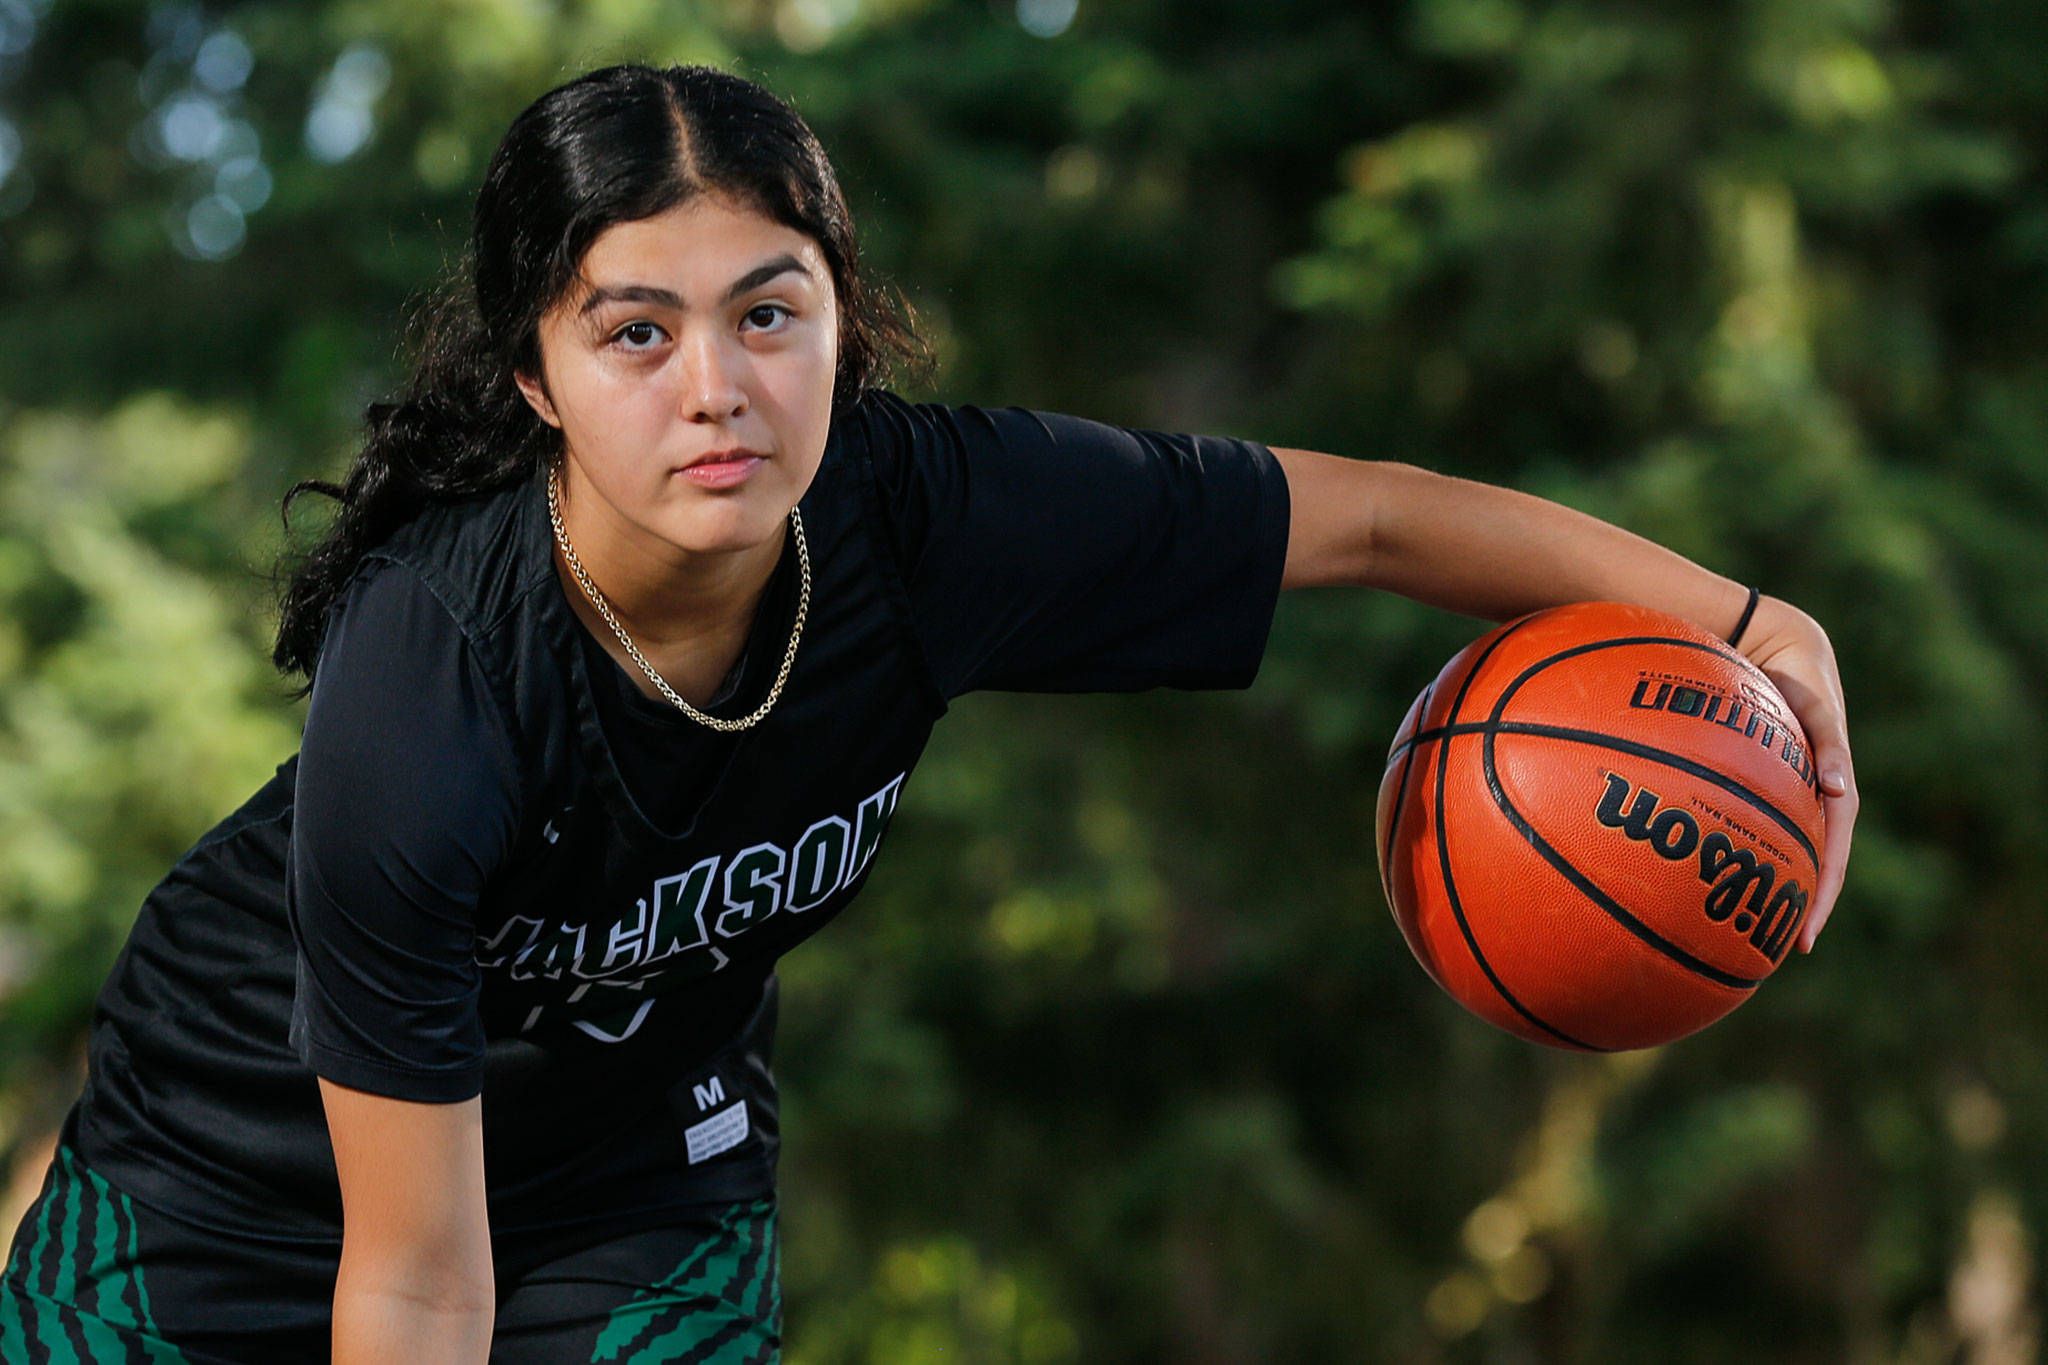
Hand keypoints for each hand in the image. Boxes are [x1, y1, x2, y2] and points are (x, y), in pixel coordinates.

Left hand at [1733, 595, 1856, 951]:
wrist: (1770, 639)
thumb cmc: (1795, 672)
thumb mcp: (1814, 703)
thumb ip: (1828, 739)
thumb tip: (1842, 790)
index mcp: (1828, 786)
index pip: (1829, 852)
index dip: (1820, 894)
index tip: (1804, 935)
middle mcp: (1806, 794)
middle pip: (1805, 861)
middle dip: (1798, 904)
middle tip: (1780, 949)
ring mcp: (1782, 788)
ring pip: (1775, 845)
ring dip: (1766, 882)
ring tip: (1745, 925)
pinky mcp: (1756, 778)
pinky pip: (1745, 818)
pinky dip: (1734, 845)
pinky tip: (1702, 869)